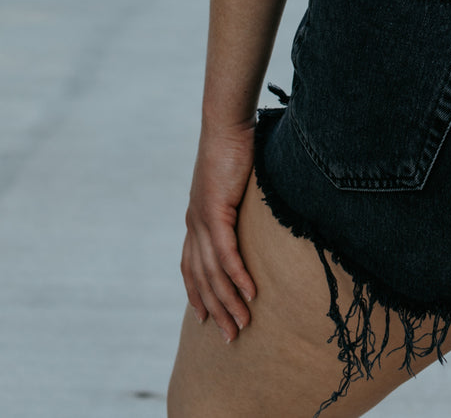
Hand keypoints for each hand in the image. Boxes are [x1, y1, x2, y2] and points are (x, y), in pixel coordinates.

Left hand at [180, 120, 258, 343]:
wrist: (226, 123)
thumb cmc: (234, 146)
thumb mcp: (232, 183)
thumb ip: (236, 202)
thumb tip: (251, 209)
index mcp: (195, 218)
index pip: (190, 266)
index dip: (196, 294)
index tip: (205, 319)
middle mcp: (193, 224)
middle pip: (201, 279)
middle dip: (216, 310)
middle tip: (231, 337)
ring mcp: (201, 219)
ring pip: (213, 273)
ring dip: (229, 302)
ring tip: (243, 324)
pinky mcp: (215, 212)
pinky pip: (226, 254)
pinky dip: (237, 277)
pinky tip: (249, 293)